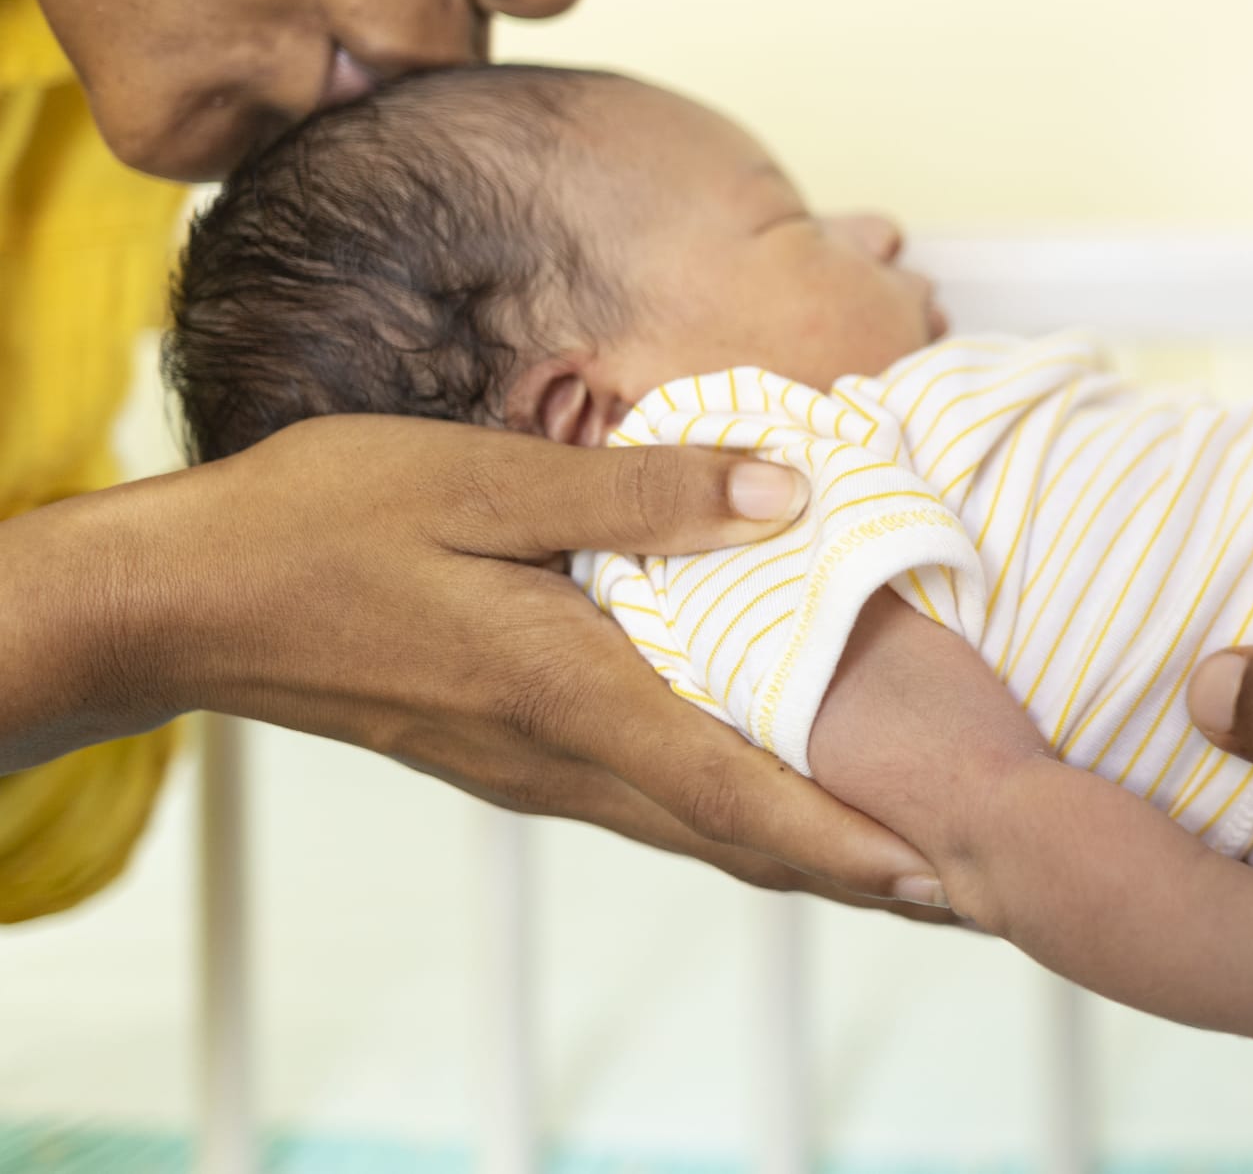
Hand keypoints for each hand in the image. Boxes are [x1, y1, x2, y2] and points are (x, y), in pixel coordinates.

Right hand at [35, 415, 944, 912]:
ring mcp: (528, 767)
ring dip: (795, 848)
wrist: (186, 600)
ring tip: (889, 854)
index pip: (735, 790)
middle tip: (957, 884)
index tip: (936, 871)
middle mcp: (558, 756)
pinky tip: (761, 792)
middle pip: (731, 835)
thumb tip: (785, 495)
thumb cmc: (322, 522)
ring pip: (690, 827)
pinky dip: (725, 813)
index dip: (843, 838)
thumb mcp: (486, 477)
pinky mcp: (504, 754)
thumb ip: (643, 491)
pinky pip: (643, 800)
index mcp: (568, 692)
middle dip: (848, 866)